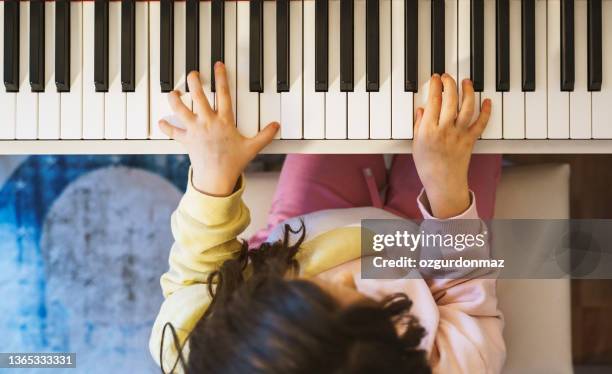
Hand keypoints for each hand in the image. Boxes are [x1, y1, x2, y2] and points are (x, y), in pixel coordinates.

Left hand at [159, 62, 278, 195]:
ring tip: (174, 92)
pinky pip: (173, 131)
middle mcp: (208, 122)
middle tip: (193, 74)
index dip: (221, 78)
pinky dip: (166, 126)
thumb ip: (265, 135)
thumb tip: (276, 126)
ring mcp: (195, 130)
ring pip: (181, 109)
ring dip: (175, 99)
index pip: (224, 94)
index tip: (218, 66)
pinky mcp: (186, 140)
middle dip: (194, 81)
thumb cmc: (233, 162)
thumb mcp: (252, 148)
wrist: (217, 179)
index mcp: (224, 121)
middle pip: (198, 96)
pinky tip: (162, 122)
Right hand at [412, 74, 490, 218]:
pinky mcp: (470, 140)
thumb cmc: (427, 166)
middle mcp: (444, 129)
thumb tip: (422, 109)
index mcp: (428, 130)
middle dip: (449, 84)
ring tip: (466, 82)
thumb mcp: (416, 144)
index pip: (433, 101)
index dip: (435, 86)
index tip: (435, 78)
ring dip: (467, 92)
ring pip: (466, 107)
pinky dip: (486, 111)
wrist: (443, 183)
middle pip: (450, 100)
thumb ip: (419, 125)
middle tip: (448, 77)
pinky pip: (480, 123)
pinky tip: (487, 101)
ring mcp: (459, 134)